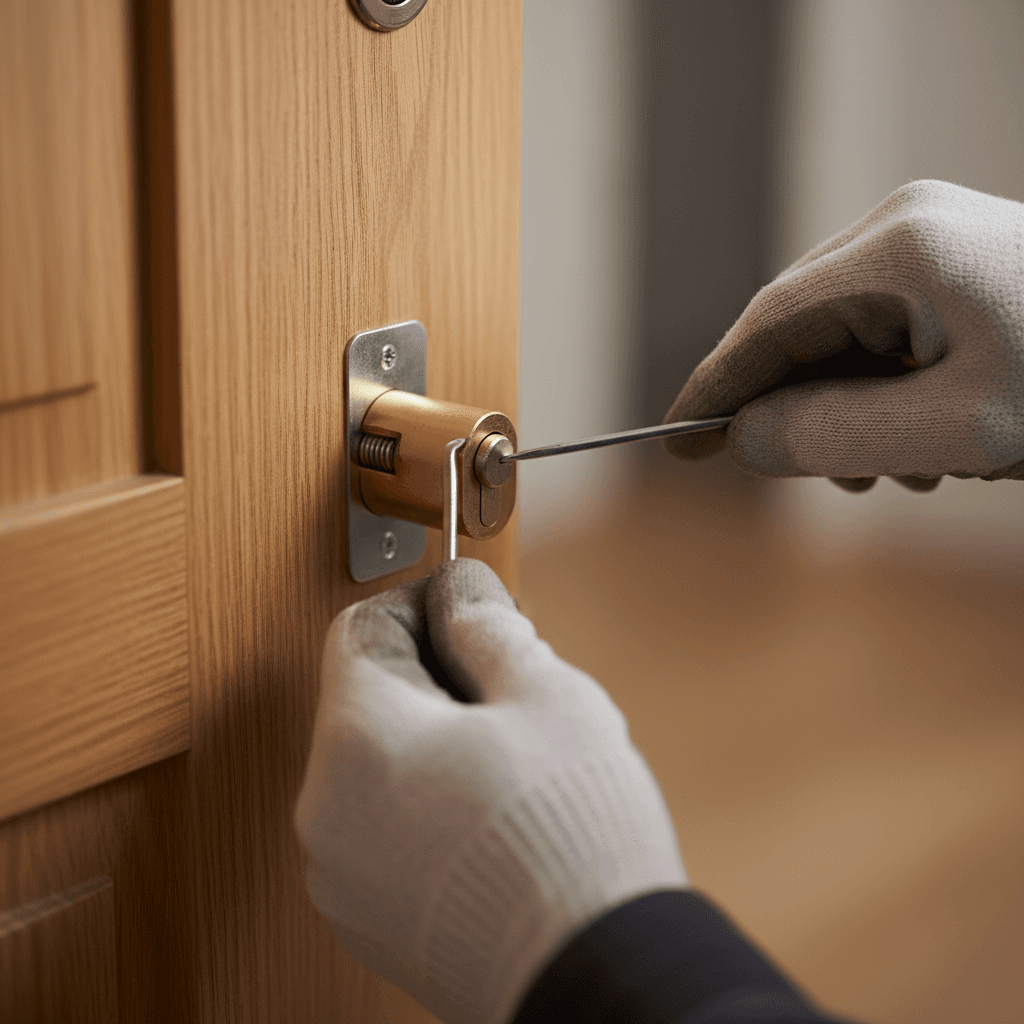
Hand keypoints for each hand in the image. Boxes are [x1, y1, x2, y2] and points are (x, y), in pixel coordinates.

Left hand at [294, 559, 686, 1023]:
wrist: (593, 975)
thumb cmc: (572, 832)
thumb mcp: (546, 695)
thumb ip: (489, 629)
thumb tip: (462, 594)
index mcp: (357, 740)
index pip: (360, 629)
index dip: (421, 605)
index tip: (472, 613)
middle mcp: (325, 811)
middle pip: (366, 700)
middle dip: (434, 678)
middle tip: (508, 689)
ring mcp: (340, 875)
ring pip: (375, 767)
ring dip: (432, 744)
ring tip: (511, 763)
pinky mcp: (367, 920)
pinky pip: (382, 830)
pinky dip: (425, 806)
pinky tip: (494, 818)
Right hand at [665, 180, 1023, 490]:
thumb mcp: (959, 428)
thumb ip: (835, 434)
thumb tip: (743, 438)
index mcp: (900, 251)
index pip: (769, 324)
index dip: (717, 388)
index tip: (677, 444)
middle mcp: (907, 226)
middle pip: (801, 330)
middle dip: (801, 411)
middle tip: (834, 478)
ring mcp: (933, 237)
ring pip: (841, 337)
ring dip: (851, 410)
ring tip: (909, 467)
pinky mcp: (956, 261)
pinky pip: (884, 331)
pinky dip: (887, 390)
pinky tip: (932, 435)